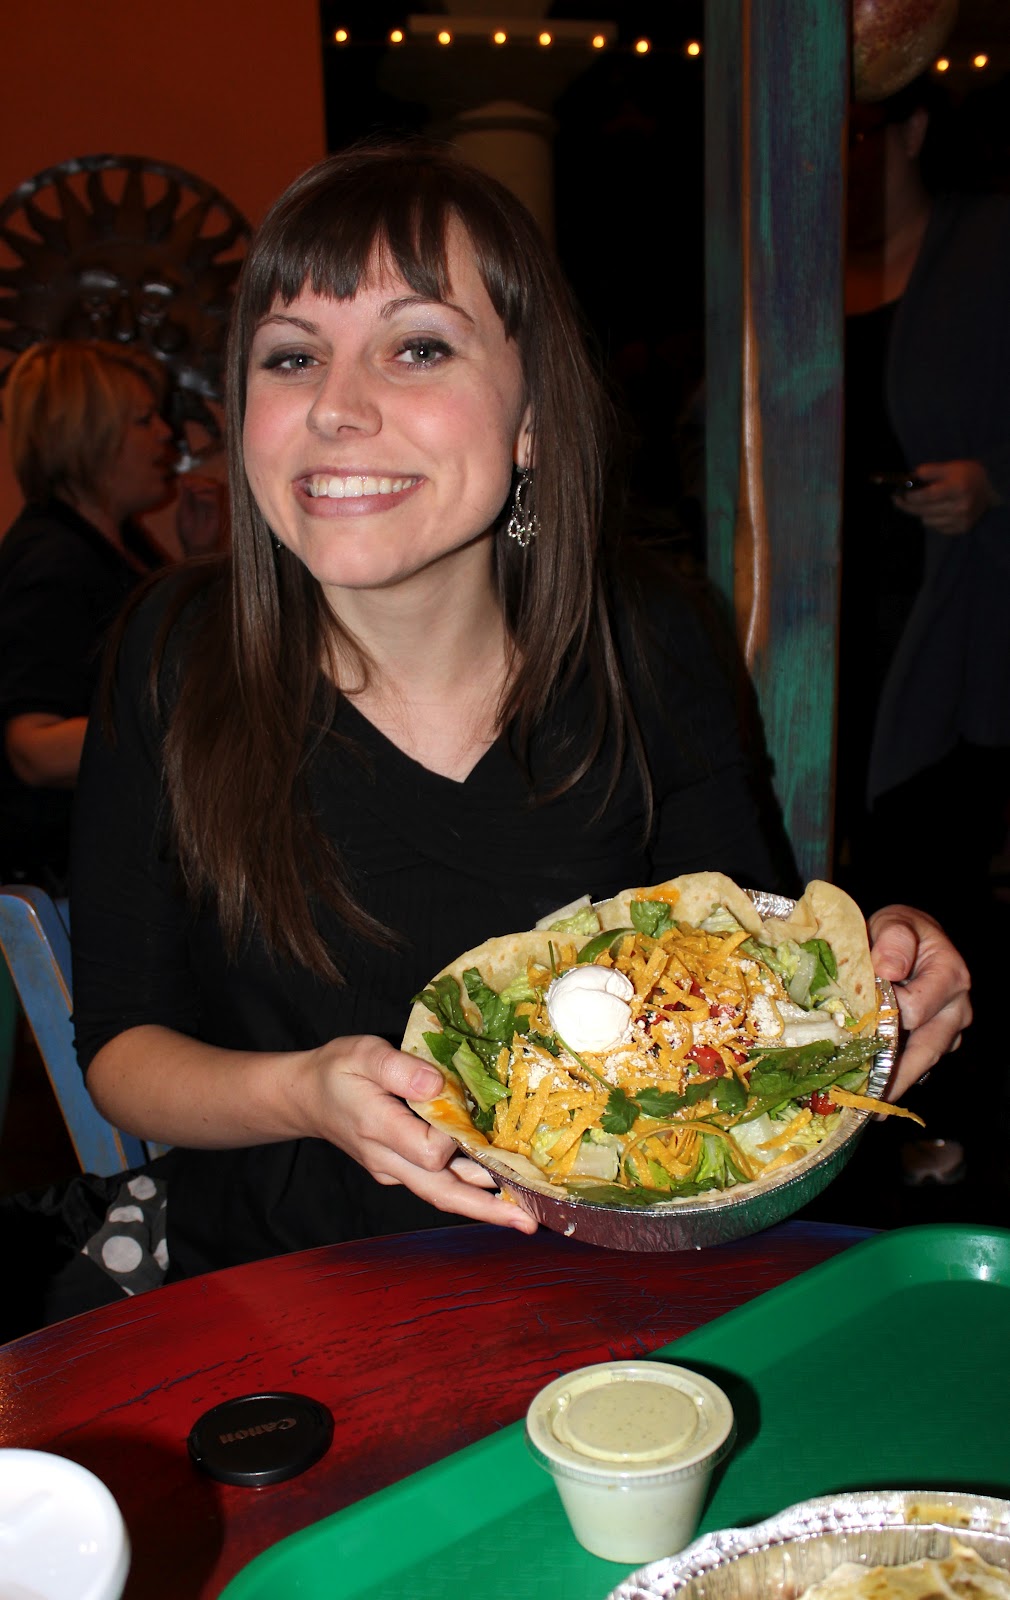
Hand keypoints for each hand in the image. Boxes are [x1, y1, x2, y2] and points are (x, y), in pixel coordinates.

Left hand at [176, 474, 227, 554]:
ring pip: (212, 487)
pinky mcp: (217, 512)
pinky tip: (198, 498)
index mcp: (195, 500)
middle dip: (196, 481)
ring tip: (193, 491)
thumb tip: (184, 479)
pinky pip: (214, 498)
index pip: (197, 483)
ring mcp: (212, 506)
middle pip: (205, 482)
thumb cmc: (187, 531)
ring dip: (201, 486)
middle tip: (188, 485)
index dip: (192, 479)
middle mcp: (205, 501)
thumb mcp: (182, 510)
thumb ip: (185, 496)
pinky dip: (205, 495)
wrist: (195, 547)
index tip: (184, 480)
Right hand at [302, 1035, 537, 1233]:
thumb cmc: (337, 1071)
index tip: (467, 1111)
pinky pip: (438, 1183)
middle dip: (485, 1208)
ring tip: (528, 1213)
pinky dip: (469, 1188)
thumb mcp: (363, 1054)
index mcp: (379, 1130)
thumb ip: (398, 1068)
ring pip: (443, 1193)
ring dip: (485, 1204)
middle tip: (527, 1222)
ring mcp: (394, 1171)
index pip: (429, 1152)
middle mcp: (388, 1161)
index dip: (455, 1138)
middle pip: (442, 1192)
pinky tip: (500, 1187)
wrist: (308, 1098)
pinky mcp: (401, 1171)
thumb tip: (438, 1085)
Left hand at [867, 905, 971, 1098]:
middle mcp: (957, 1007)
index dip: (883, 1018)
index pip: (914, 1010)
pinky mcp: (941, 1038)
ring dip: (897, 1084)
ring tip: (869, 1108)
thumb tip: (889, 969)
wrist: (913, 936)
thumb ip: (894, 940)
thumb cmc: (902, 931)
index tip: (853, 1023)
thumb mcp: (896, 923)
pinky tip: (875, 1092)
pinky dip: (899, 1076)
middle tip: (869, 1105)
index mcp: (950, 976)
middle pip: (926, 1050)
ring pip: (925, 1061)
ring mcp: (951, 1027)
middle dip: (896, 1078)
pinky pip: (921, 1061)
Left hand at [895, 460, 995, 535]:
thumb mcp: (950, 467)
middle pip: (924, 510)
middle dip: (908, 505)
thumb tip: (910, 477)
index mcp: (958, 488)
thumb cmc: (967, 475)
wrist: (990, 488)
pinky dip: (933, 520)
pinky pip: (937, 527)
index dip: (911, 496)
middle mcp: (961, 506)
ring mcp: (962, 520)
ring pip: (927, 520)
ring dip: (921, 512)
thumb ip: (930, 471)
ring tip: (922, 503)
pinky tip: (936, 510)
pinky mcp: (962, 528)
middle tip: (898, 500)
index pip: (928, 496)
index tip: (900, 494)